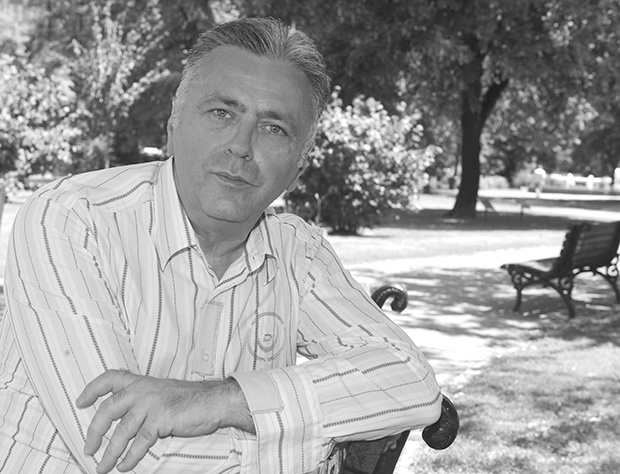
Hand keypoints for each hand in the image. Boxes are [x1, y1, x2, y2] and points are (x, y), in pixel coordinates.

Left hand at [76, 370, 251, 473]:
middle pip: (108, 409)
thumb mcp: (162, 394)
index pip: (110, 378)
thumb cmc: (190, 400)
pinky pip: (139, 442)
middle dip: (94, 431)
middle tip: (88, 448)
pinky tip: (125, 466)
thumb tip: (125, 422)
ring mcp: (151, 404)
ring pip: (121, 431)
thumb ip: (143, 402)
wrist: (214, 401)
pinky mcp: (161, 419)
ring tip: (102, 467)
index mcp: (142, 382)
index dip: (92, 389)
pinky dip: (130, 457)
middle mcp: (143, 390)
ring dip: (109, 453)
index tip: (81, 402)